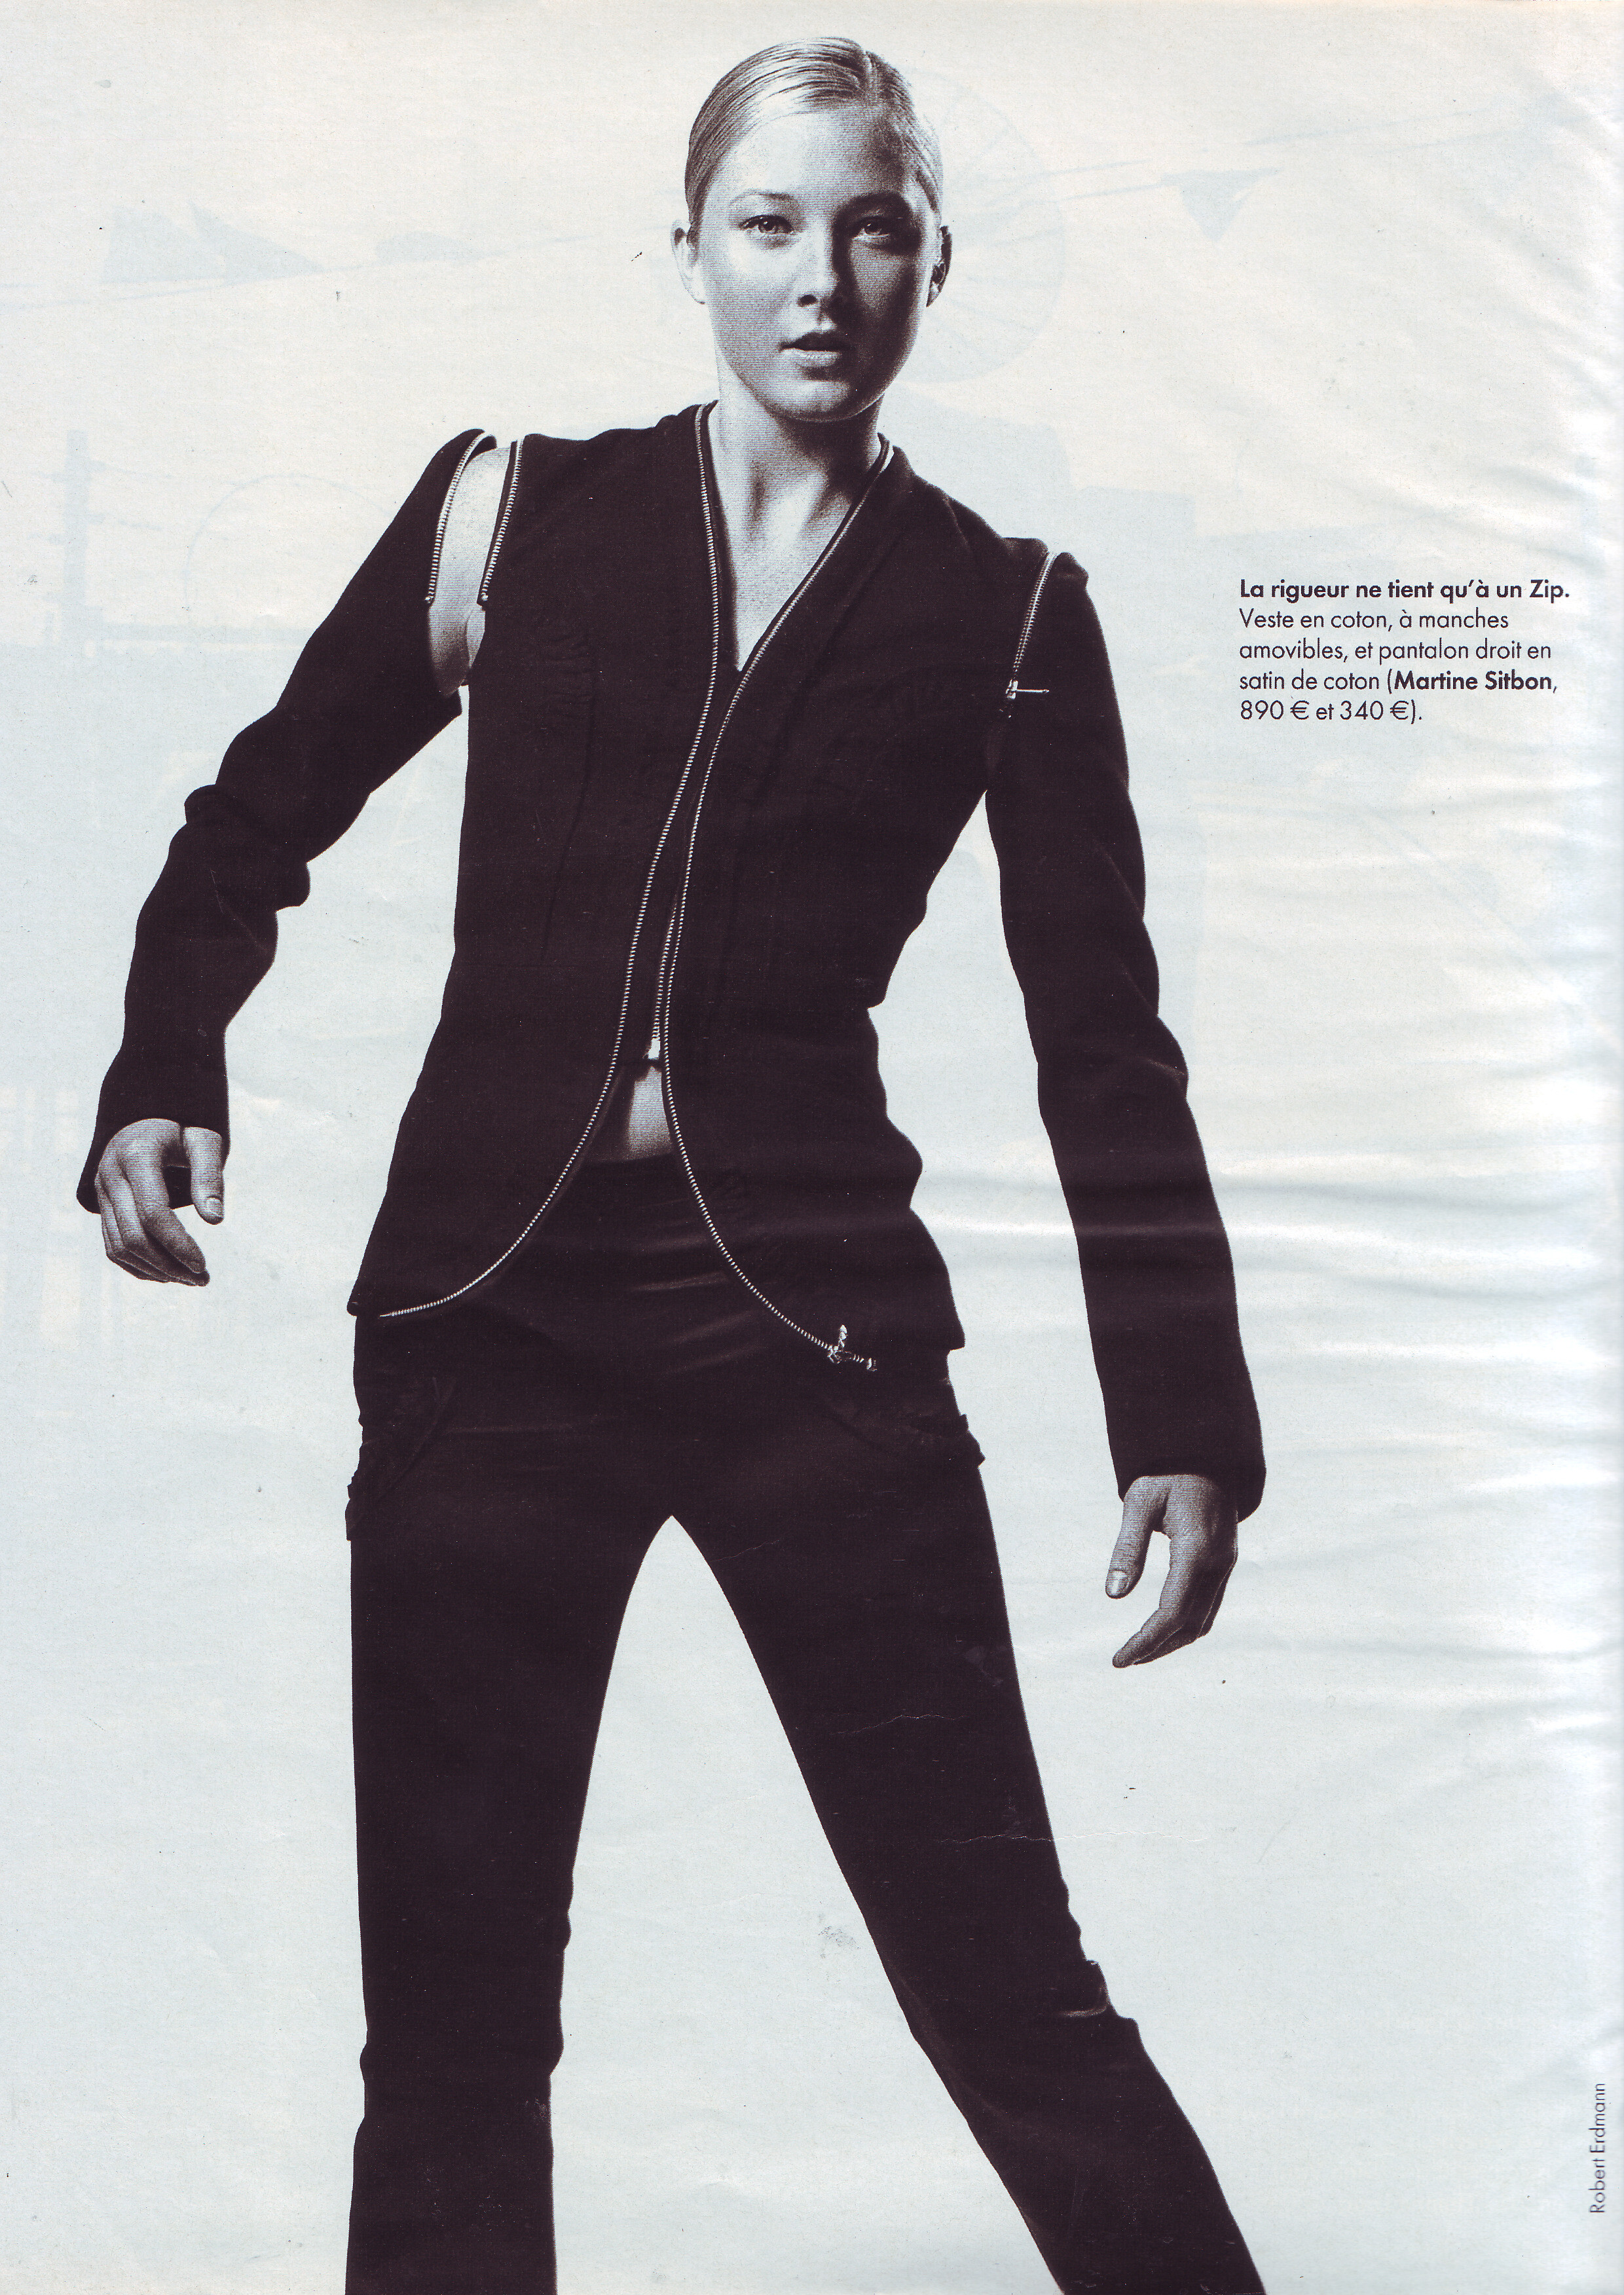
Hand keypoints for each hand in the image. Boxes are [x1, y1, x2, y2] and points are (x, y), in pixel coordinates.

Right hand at [95, 1120, 224, 1285]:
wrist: (149, 1122)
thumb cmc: (184, 1131)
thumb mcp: (204, 1142)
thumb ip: (210, 1177)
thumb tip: (215, 1220)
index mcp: (137, 1155)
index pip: (152, 1211)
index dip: (177, 1243)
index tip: (203, 1264)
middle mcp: (110, 1175)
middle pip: (133, 1235)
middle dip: (168, 1265)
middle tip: (202, 1279)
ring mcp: (101, 1193)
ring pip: (119, 1247)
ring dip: (155, 1271)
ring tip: (191, 1279)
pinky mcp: (101, 1207)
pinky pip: (113, 1247)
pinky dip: (139, 1267)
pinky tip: (169, 1273)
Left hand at [1105, 1473, 1236, 1666]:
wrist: (1206, 1456)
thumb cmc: (1166, 1476)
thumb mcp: (1139, 1503)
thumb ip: (1128, 1548)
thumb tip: (1114, 1595)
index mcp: (1196, 1549)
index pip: (1172, 1611)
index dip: (1147, 1640)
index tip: (1121, 1658)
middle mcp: (1217, 1563)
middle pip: (1190, 1624)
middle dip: (1157, 1647)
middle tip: (1124, 1660)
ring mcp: (1225, 1565)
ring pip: (1203, 1620)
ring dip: (1172, 1642)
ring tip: (1139, 1652)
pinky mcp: (1224, 1565)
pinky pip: (1208, 1606)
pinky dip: (1186, 1626)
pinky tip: (1163, 1630)